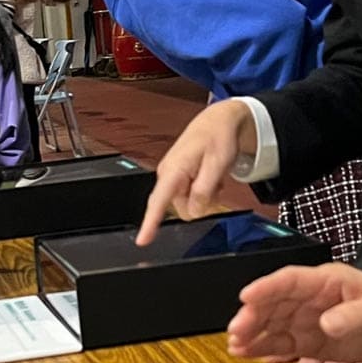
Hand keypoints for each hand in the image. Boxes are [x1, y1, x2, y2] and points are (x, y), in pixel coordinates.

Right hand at [136, 99, 258, 243]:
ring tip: (212, 175)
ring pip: (188, 204)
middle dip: (201, 202)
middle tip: (214, 182)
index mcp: (174, 169)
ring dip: (204, 196)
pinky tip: (209, 175)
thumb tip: (195, 210)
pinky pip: (191, 196)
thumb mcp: (217, 164)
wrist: (218, 121)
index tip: (143, 240)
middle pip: (182, 209)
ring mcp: (173, 176)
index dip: (150, 223)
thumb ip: (204, 190)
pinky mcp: (178, 178)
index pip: (158, 202)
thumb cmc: (217, 137)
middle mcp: (168, 174)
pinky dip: (204, 191)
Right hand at [227, 264, 361, 362]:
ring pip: (272, 324)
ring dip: (253, 333)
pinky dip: (263, 348)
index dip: (267, 287)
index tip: (247, 296)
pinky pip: (281, 344)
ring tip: (236, 345)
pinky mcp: (308, 342)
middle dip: (253, 315)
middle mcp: (309, 299)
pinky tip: (247, 353)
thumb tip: (328, 322)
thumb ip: (354, 315)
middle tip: (237, 330)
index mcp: (325, 281)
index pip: (290, 280)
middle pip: (274, 303)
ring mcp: (306, 320)